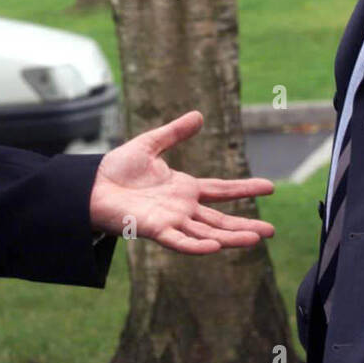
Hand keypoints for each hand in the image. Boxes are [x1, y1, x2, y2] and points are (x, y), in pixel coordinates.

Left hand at [90, 110, 274, 253]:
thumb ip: (174, 133)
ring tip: (256, 239)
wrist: (90, 185)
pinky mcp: (155, 230)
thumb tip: (199, 116)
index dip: (245, 188)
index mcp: (184, 188)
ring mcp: (171, 221)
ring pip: (207, 232)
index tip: (270, 187)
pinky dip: (197, 245)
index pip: (222, 190)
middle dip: (246, 225)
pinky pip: (180, 241)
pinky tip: (215, 246)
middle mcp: (182, 208)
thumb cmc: (117, 169)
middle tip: (272, 231)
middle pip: (220, 219)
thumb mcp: (150, 144)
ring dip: (231, 237)